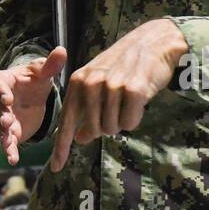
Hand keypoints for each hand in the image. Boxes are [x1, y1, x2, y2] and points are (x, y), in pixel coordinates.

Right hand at [0, 47, 66, 165]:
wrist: (33, 97)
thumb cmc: (34, 80)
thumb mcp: (43, 72)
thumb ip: (51, 64)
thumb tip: (61, 50)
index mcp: (4, 81)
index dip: (0, 91)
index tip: (7, 98)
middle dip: (0, 115)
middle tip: (7, 121)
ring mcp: (2, 117)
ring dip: (3, 135)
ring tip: (8, 145)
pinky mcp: (9, 132)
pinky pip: (6, 142)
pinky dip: (8, 150)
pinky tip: (13, 159)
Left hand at [48, 19, 187, 172]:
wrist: (152, 42)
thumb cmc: (124, 65)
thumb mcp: (99, 83)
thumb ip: (87, 110)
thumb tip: (80, 139)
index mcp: (78, 81)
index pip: (67, 120)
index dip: (62, 146)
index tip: (55, 167)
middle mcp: (91, 83)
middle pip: (96, 129)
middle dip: (109, 125)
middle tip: (119, 104)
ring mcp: (111, 86)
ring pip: (113, 128)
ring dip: (123, 119)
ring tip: (129, 98)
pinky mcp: (133, 90)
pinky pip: (130, 123)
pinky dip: (136, 117)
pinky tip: (139, 99)